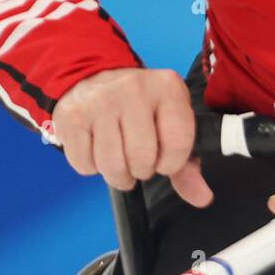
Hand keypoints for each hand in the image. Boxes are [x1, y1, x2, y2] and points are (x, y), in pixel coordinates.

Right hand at [51, 67, 213, 205]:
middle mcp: (134, 89)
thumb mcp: (170, 126)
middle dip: (141, 171)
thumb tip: (202, 197)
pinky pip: (84, 165)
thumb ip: (188, 165)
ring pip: (112, 166)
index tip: (164, 161)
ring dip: (117, 174)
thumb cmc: (140, 109)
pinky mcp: (72, 116)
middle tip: (138, 160)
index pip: (178, 142)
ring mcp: (100, 101)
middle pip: (142, 158)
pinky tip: (97, 148)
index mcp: (168, 88)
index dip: (171, 164)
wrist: (93, 77)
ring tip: (119, 159)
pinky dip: (92, 167)